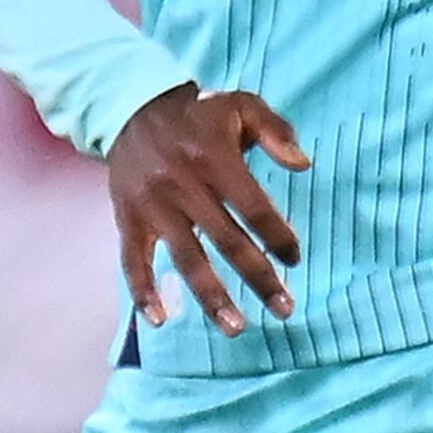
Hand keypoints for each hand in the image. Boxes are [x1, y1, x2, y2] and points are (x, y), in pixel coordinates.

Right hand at [107, 82, 312, 331]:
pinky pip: (133, 260)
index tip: (294, 260)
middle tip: (286, 309)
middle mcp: (184, 185)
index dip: (277, 236)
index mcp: (215, 158)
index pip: (254, 207)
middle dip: (259, 278)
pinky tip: (160, 320)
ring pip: (186, 258)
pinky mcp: (128, 217)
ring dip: (211, 297)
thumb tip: (303, 165)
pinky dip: (143, 291)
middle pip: (228, 241)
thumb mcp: (240, 105)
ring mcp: (154, 205)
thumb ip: (275, 131)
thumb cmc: (197, 113)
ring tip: (236, 328)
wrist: (130, 107)